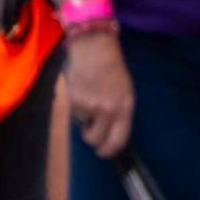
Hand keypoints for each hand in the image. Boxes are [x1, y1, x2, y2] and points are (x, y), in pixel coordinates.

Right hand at [62, 30, 137, 157]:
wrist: (95, 48)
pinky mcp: (74, 102)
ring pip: (81, 126)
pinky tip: (82, 91)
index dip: (109, 150)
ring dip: (83, 119)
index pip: (119, 140)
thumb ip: (120, 112)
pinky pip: (74, 114)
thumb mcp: (126, 91)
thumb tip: (112, 134)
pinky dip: (76, 107)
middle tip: (90, 130)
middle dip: (92, 139)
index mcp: (125, 107)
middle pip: (96, 141)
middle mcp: (108, 110)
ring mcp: (90, 107)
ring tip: (88, 100)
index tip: (104, 151)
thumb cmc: (113, 69)